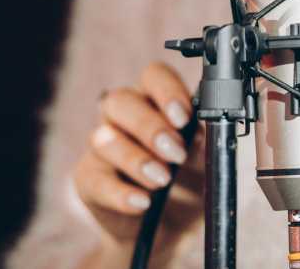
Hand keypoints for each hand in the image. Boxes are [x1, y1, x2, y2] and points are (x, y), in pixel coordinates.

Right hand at [74, 61, 203, 261]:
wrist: (175, 225)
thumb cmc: (194, 178)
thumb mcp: (210, 157)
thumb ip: (208, 139)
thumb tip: (207, 129)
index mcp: (158, 100)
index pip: (154, 75)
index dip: (167, 91)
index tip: (184, 118)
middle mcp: (125, 116)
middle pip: (121, 101)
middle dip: (150, 127)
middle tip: (176, 153)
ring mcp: (103, 146)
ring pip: (103, 138)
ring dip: (137, 159)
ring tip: (163, 180)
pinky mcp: (89, 179)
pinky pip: (96, 180)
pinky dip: (121, 193)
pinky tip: (143, 202)